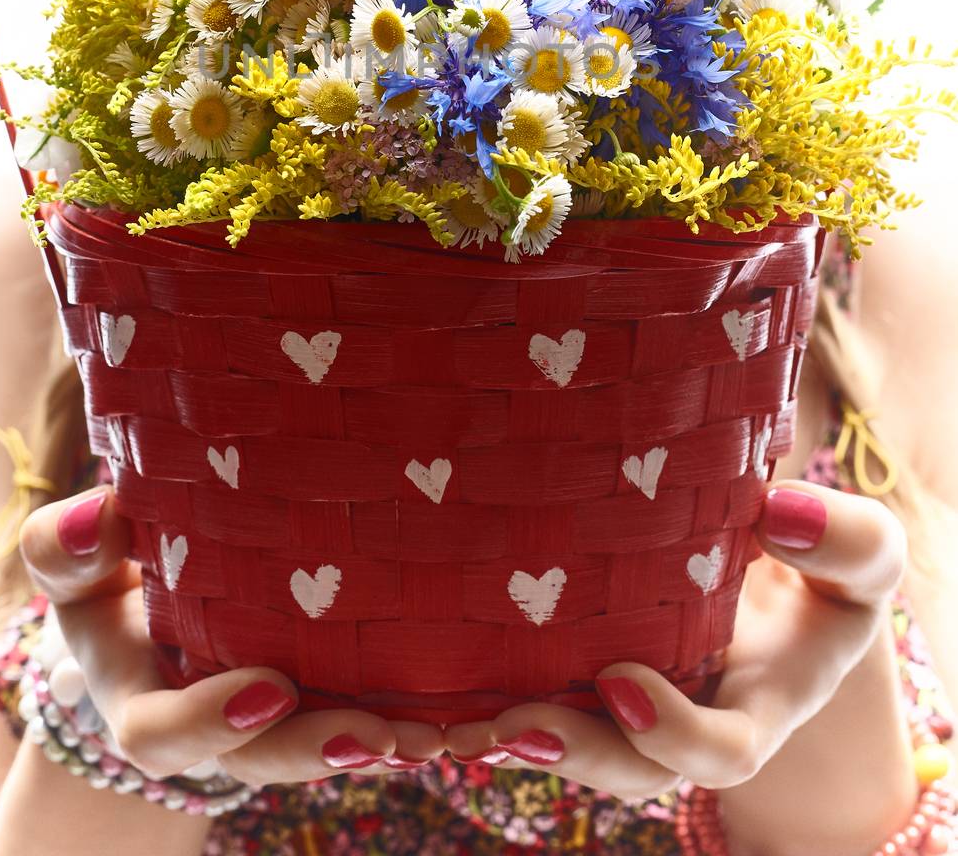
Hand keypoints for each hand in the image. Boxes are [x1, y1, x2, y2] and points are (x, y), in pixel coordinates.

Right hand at [19, 486, 443, 785]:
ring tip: (451, 733)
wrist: (156, 591)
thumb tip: (94, 518)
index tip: (270, 689)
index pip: (166, 732)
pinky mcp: (332, 692)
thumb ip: (69, 547)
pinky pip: (376, 712)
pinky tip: (486, 706)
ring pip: (332, 743)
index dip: (215, 723)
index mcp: (147, 704)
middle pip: (266, 756)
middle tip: (382, 736)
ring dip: (391, 741)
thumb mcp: (76, 562)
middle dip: (323, 749)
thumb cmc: (110, 567)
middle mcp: (219, 728)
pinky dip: (428, 713)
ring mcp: (279, 718)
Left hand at [445, 481, 906, 795]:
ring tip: (450, 720)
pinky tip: (415, 683)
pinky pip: (524, 693)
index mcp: (754, 707)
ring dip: (506, 735)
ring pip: (563, 741)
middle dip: (569, 753)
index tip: (621, 681)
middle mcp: (680, 719)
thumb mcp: (862, 555)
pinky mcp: (573, 664)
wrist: (775, 566)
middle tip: (510, 725)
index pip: (720, 750)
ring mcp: (622, 699)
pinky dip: (472, 698)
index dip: (670, 732)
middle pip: (624, 767)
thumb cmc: (822, 561)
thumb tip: (781, 510)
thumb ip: (847, 541)